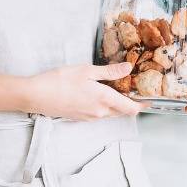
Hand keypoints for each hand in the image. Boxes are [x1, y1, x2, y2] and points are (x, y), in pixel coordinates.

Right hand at [22, 62, 144, 120]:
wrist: (37, 95)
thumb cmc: (60, 80)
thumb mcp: (86, 70)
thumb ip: (109, 71)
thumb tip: (128, 68)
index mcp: (104, 99)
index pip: (130, 108)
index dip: (142, 105)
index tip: (149, 99)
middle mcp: (100, 112)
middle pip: (122, 112)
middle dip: (129, 103)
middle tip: (132, 89)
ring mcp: (89, 117)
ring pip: (110, 113)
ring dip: (116, 105)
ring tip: (115, 90)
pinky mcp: (80, 118)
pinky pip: (98, 114)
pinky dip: (103, 106)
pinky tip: (96, 94)